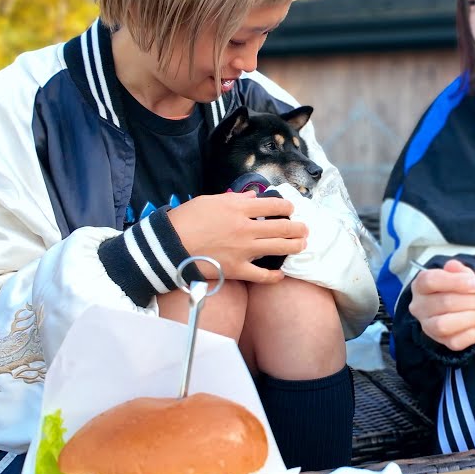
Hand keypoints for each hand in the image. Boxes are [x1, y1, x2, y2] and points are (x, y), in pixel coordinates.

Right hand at [166, 191, 307, 282]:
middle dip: (298, 227)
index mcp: (238, 208)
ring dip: (295, 246)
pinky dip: (274, 276)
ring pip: (278, 248)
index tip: (291, 208)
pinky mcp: (237, 269)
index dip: (287, 206)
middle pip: (282, 227)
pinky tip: (281, 275)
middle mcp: (245, 228)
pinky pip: (262, 275)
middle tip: (305, 229)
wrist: (169, 245)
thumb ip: (235, 199)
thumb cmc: (186, 219)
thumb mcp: (209, 200)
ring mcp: (243, 250)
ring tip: (302, 245)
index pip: (272, 205)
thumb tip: (254, 197)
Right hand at [408, 259, 474, 350]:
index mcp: (421, 285)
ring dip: (472, 318)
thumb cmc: (454, 288)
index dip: (457, 282)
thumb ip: (462, 272)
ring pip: (445, 325)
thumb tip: (470, 276)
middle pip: (445, 303)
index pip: (432, 281)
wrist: (454, 306)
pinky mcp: (440, 341)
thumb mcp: (458, 274)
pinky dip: (472, 333)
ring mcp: (428, 326)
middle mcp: (420, 306)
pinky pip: (455, 342)